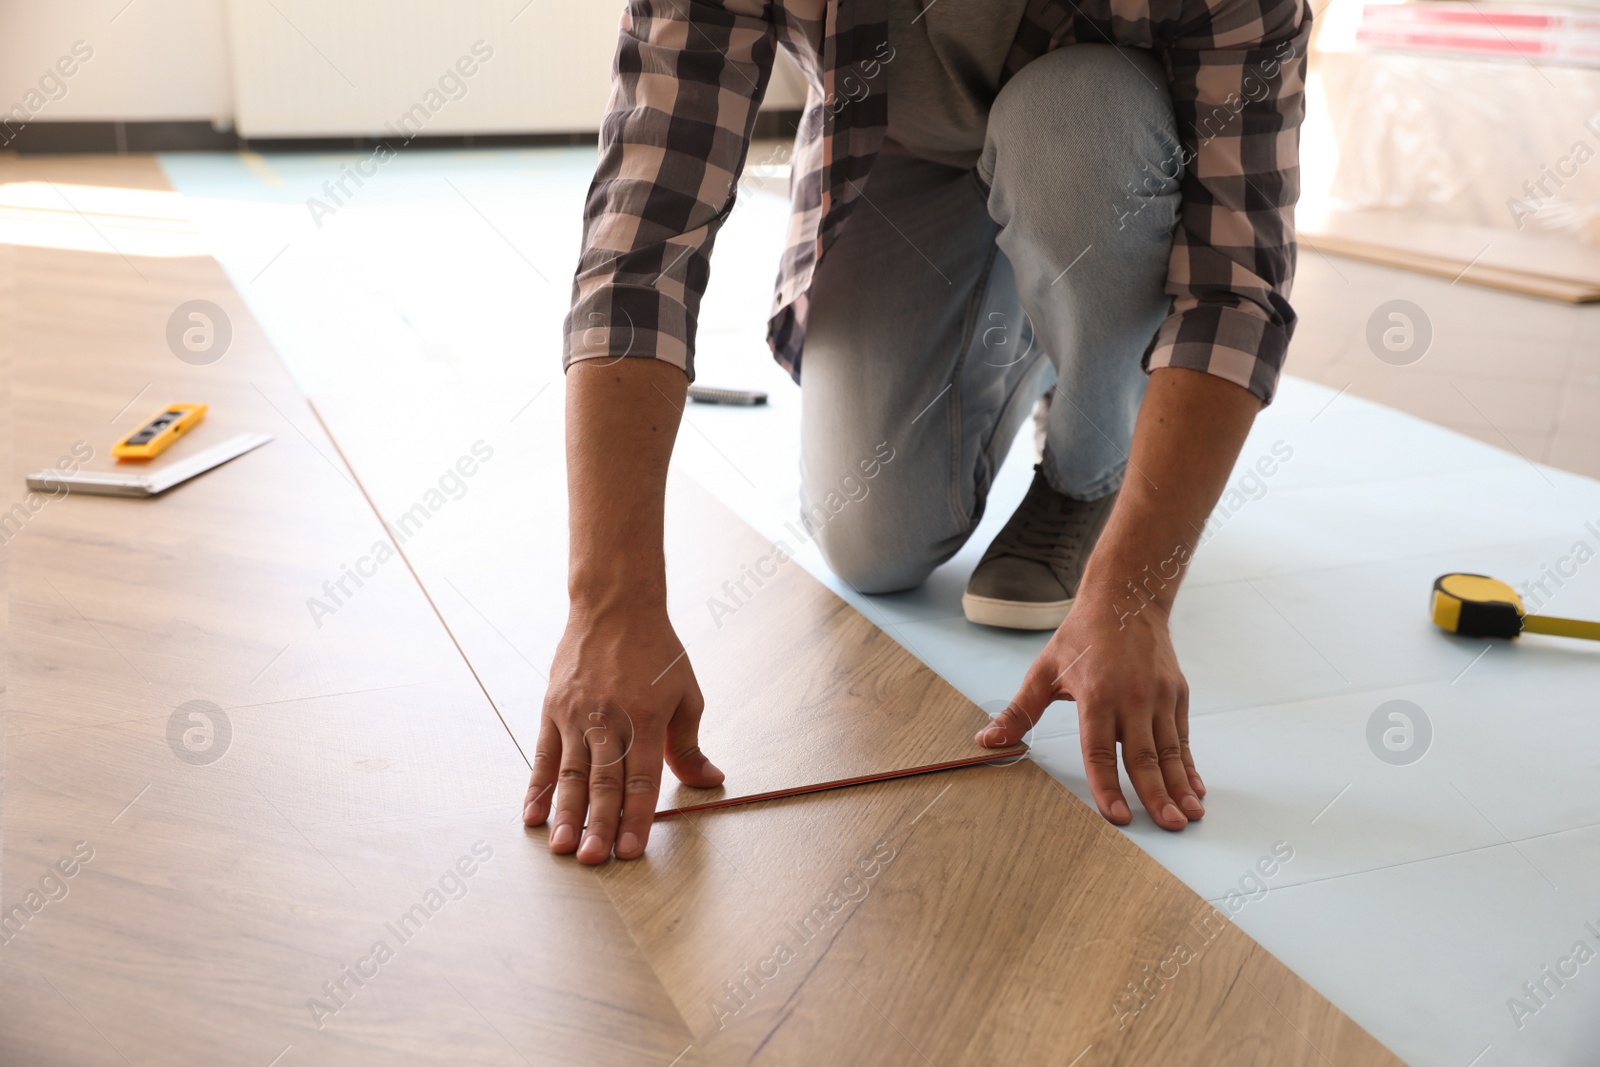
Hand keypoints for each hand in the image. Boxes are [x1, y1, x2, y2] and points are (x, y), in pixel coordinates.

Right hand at [522, 604, 723, 862]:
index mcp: (647, 718)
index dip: (637, 818)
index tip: (631, 851)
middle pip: (603, 782)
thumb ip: (691, 745)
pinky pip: (543, 755)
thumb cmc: (657, 652)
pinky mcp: (552, 709)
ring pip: (569, 774)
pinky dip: (536, 788)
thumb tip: (711, 781)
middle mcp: (609, 719)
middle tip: (593, 860)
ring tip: (562, 847)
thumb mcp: (687, 694)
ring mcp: (576, 715)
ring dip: (566, 814)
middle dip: (599, 825)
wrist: (614, 606)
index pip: (641, 779)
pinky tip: (532, 816)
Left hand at [974, 587, 1204, 830]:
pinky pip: (1183, 737)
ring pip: (1169, 751)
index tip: (1117, 817)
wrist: (1126, 598)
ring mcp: (1159, 696)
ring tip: (1189, 817)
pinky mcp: (1177, 693)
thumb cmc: (1082, 636)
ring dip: (1180, 786)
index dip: (1107, 787)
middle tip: (1168, 827)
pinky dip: (1190, 765)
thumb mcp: (1045, 670)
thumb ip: (1019, 711)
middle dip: (1156, 796)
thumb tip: (986, 742)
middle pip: (1143, 757)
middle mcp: (1132, 698)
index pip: (1099, 751)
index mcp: (1096, 695)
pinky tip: (1196, 789)